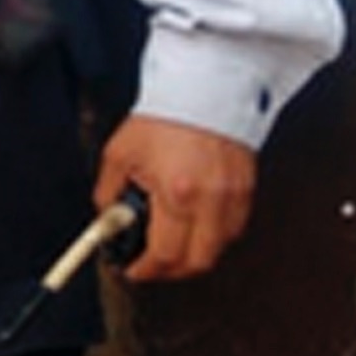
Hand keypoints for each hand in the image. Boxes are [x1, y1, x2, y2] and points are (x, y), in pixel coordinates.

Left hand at [93, 113, 256, 281]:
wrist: (204, 85)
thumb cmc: (165, 114)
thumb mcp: (121, 153)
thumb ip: (109, 192)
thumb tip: (107, 218)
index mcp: (177, 193)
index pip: (164, 254)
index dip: (145, 270)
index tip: (132, 270)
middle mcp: (211, 200)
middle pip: (198, 262)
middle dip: (172, 270)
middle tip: (153, 264)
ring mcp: (234, 195)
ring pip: (220, 248)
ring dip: (195, 253)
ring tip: (174, 242)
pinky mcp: (248, 186)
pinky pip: (234, 226)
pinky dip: (215, 233)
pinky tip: (197, 222)